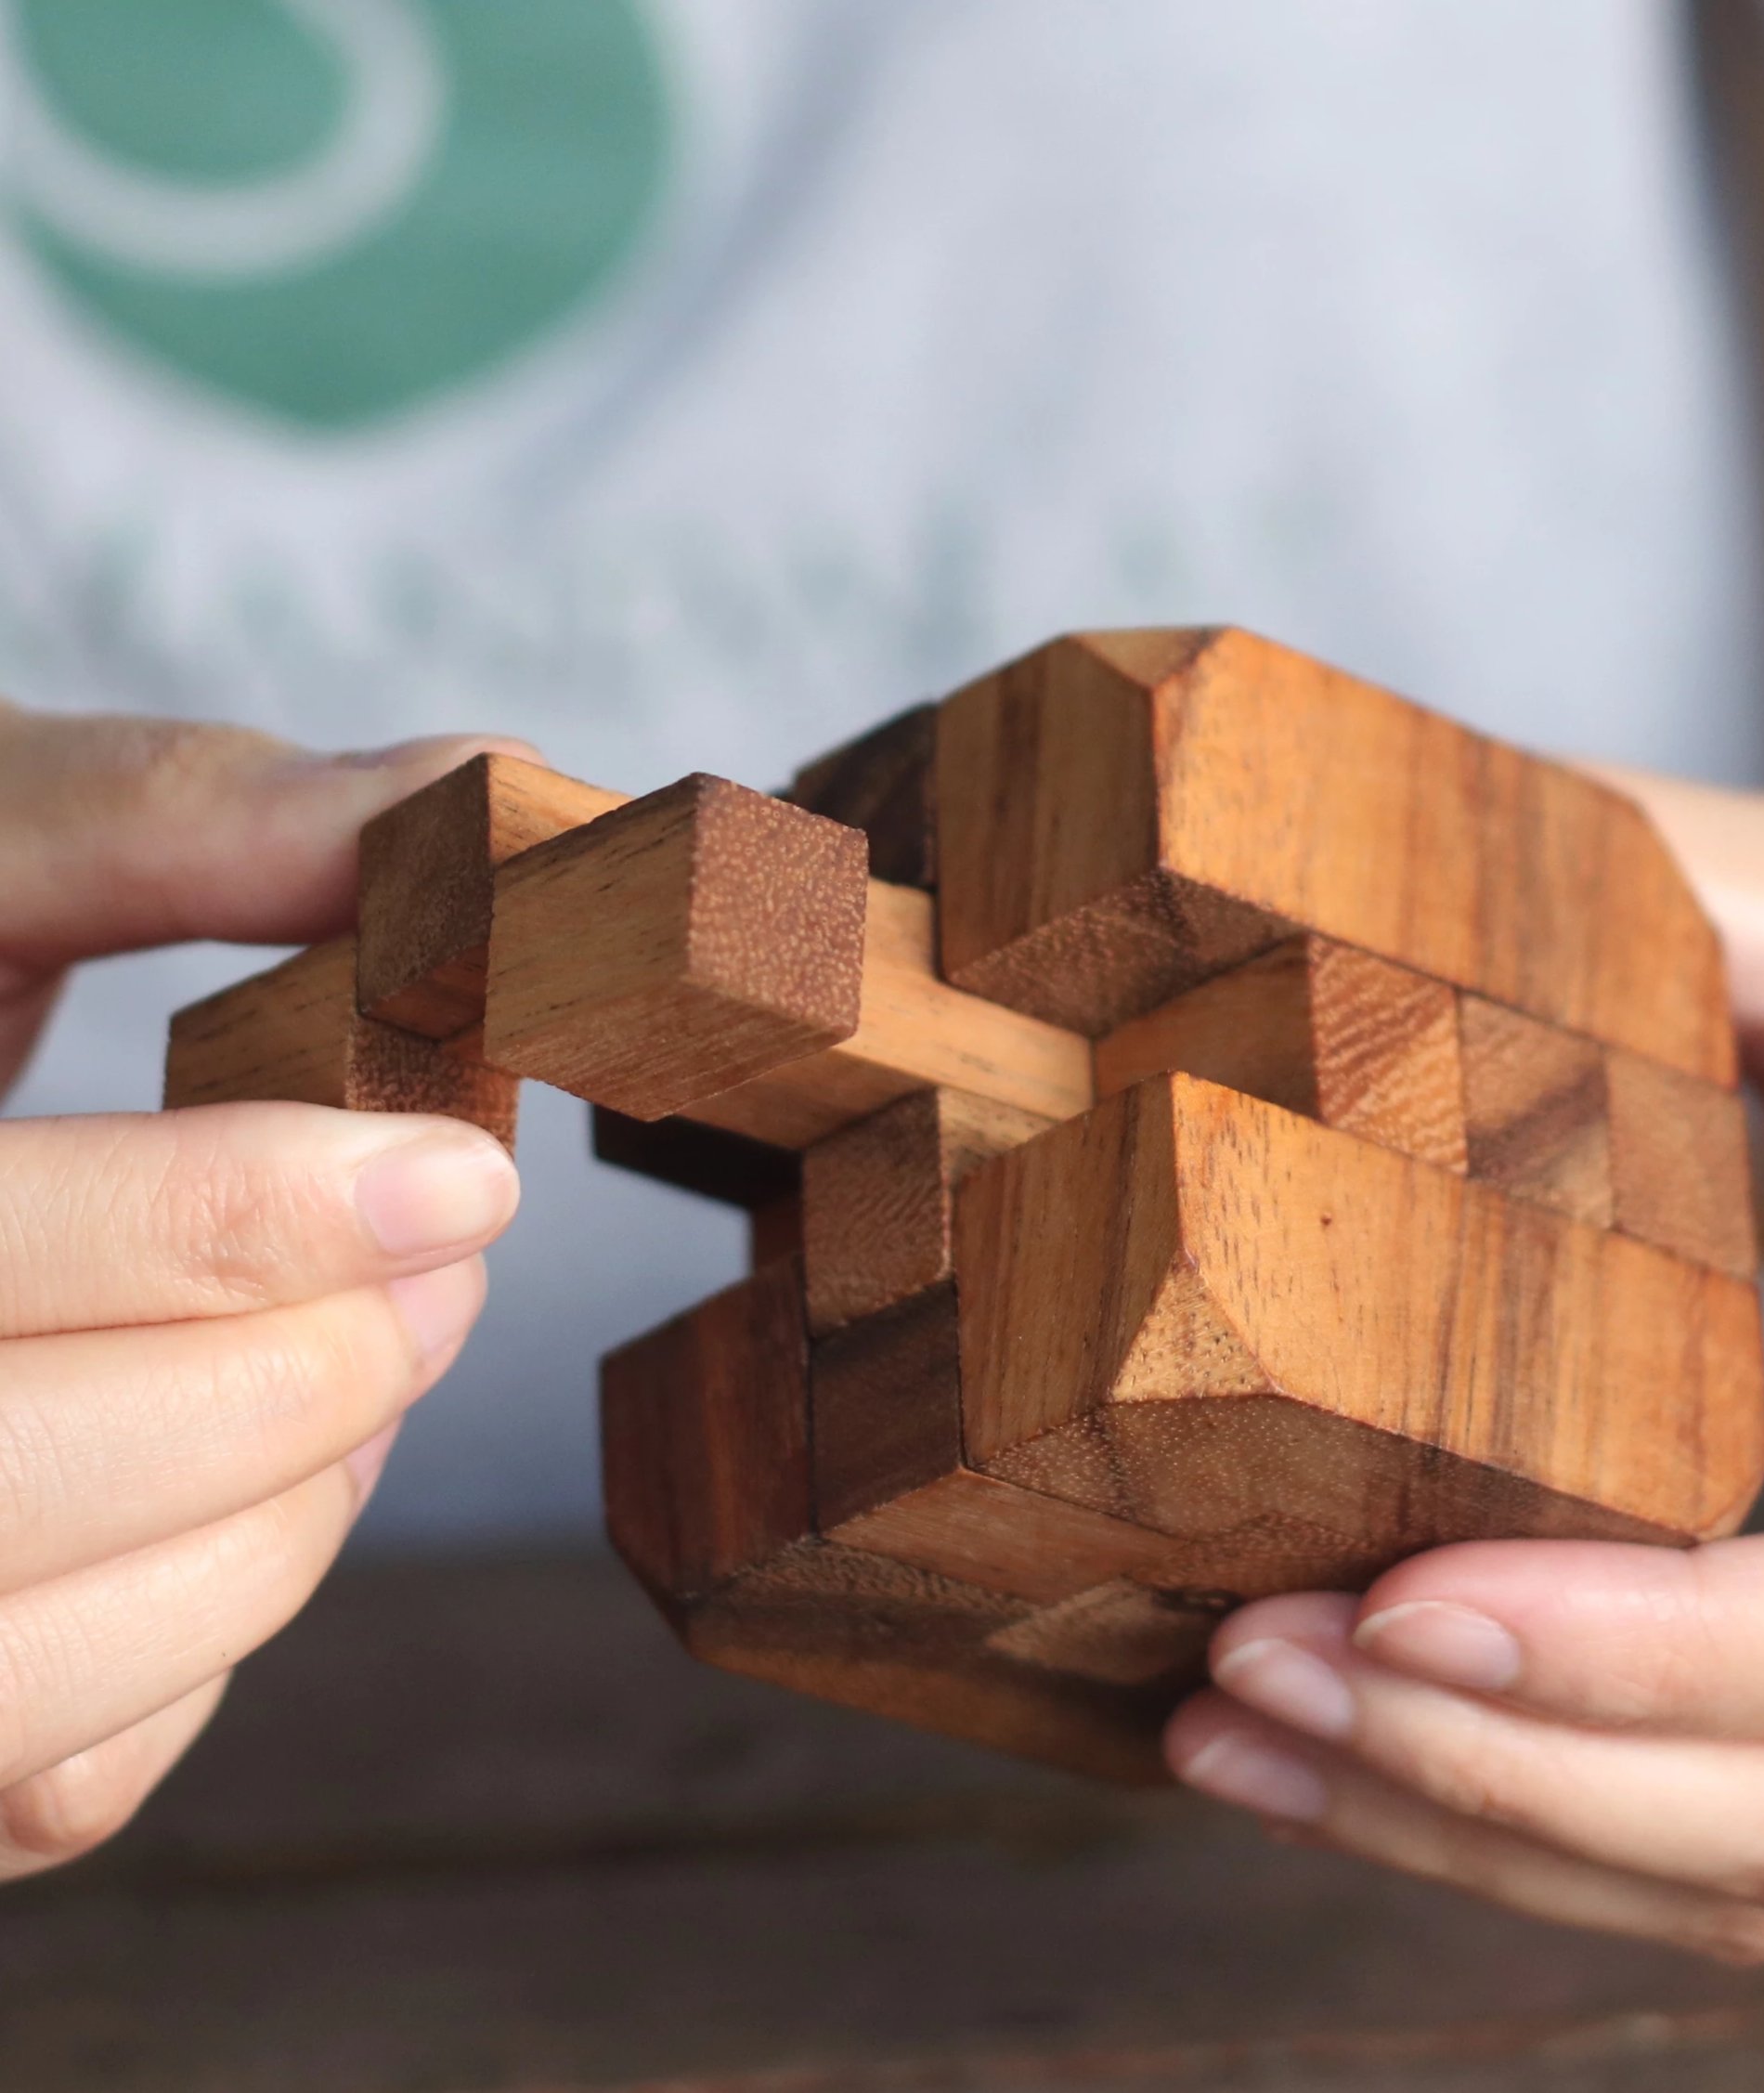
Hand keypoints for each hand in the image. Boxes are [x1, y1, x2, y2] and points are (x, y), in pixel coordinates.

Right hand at [0, 705, 531, 1879]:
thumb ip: (167, 816)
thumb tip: (466, 795)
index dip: (246, 1220)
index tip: (464, 1172)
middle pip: (22, 1478)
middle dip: (302, 1370)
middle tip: (448, 1256)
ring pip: (45, 1684)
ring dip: (281, 1516)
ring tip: (373, 1355)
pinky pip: (54, 1777)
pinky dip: (202, 1637)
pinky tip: (251, 1481)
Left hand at [1166, 781, 1763, 1962]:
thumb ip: (1676, 899)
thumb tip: (1346, 841)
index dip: (1648, 1654)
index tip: (1385, 1600)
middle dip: (1506, 1775)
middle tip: (1242, 1676)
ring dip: (1492, 1829)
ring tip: (1237, 1733)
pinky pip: (1763, 1821)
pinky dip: (1558, 1811)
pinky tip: (1365, 1735)